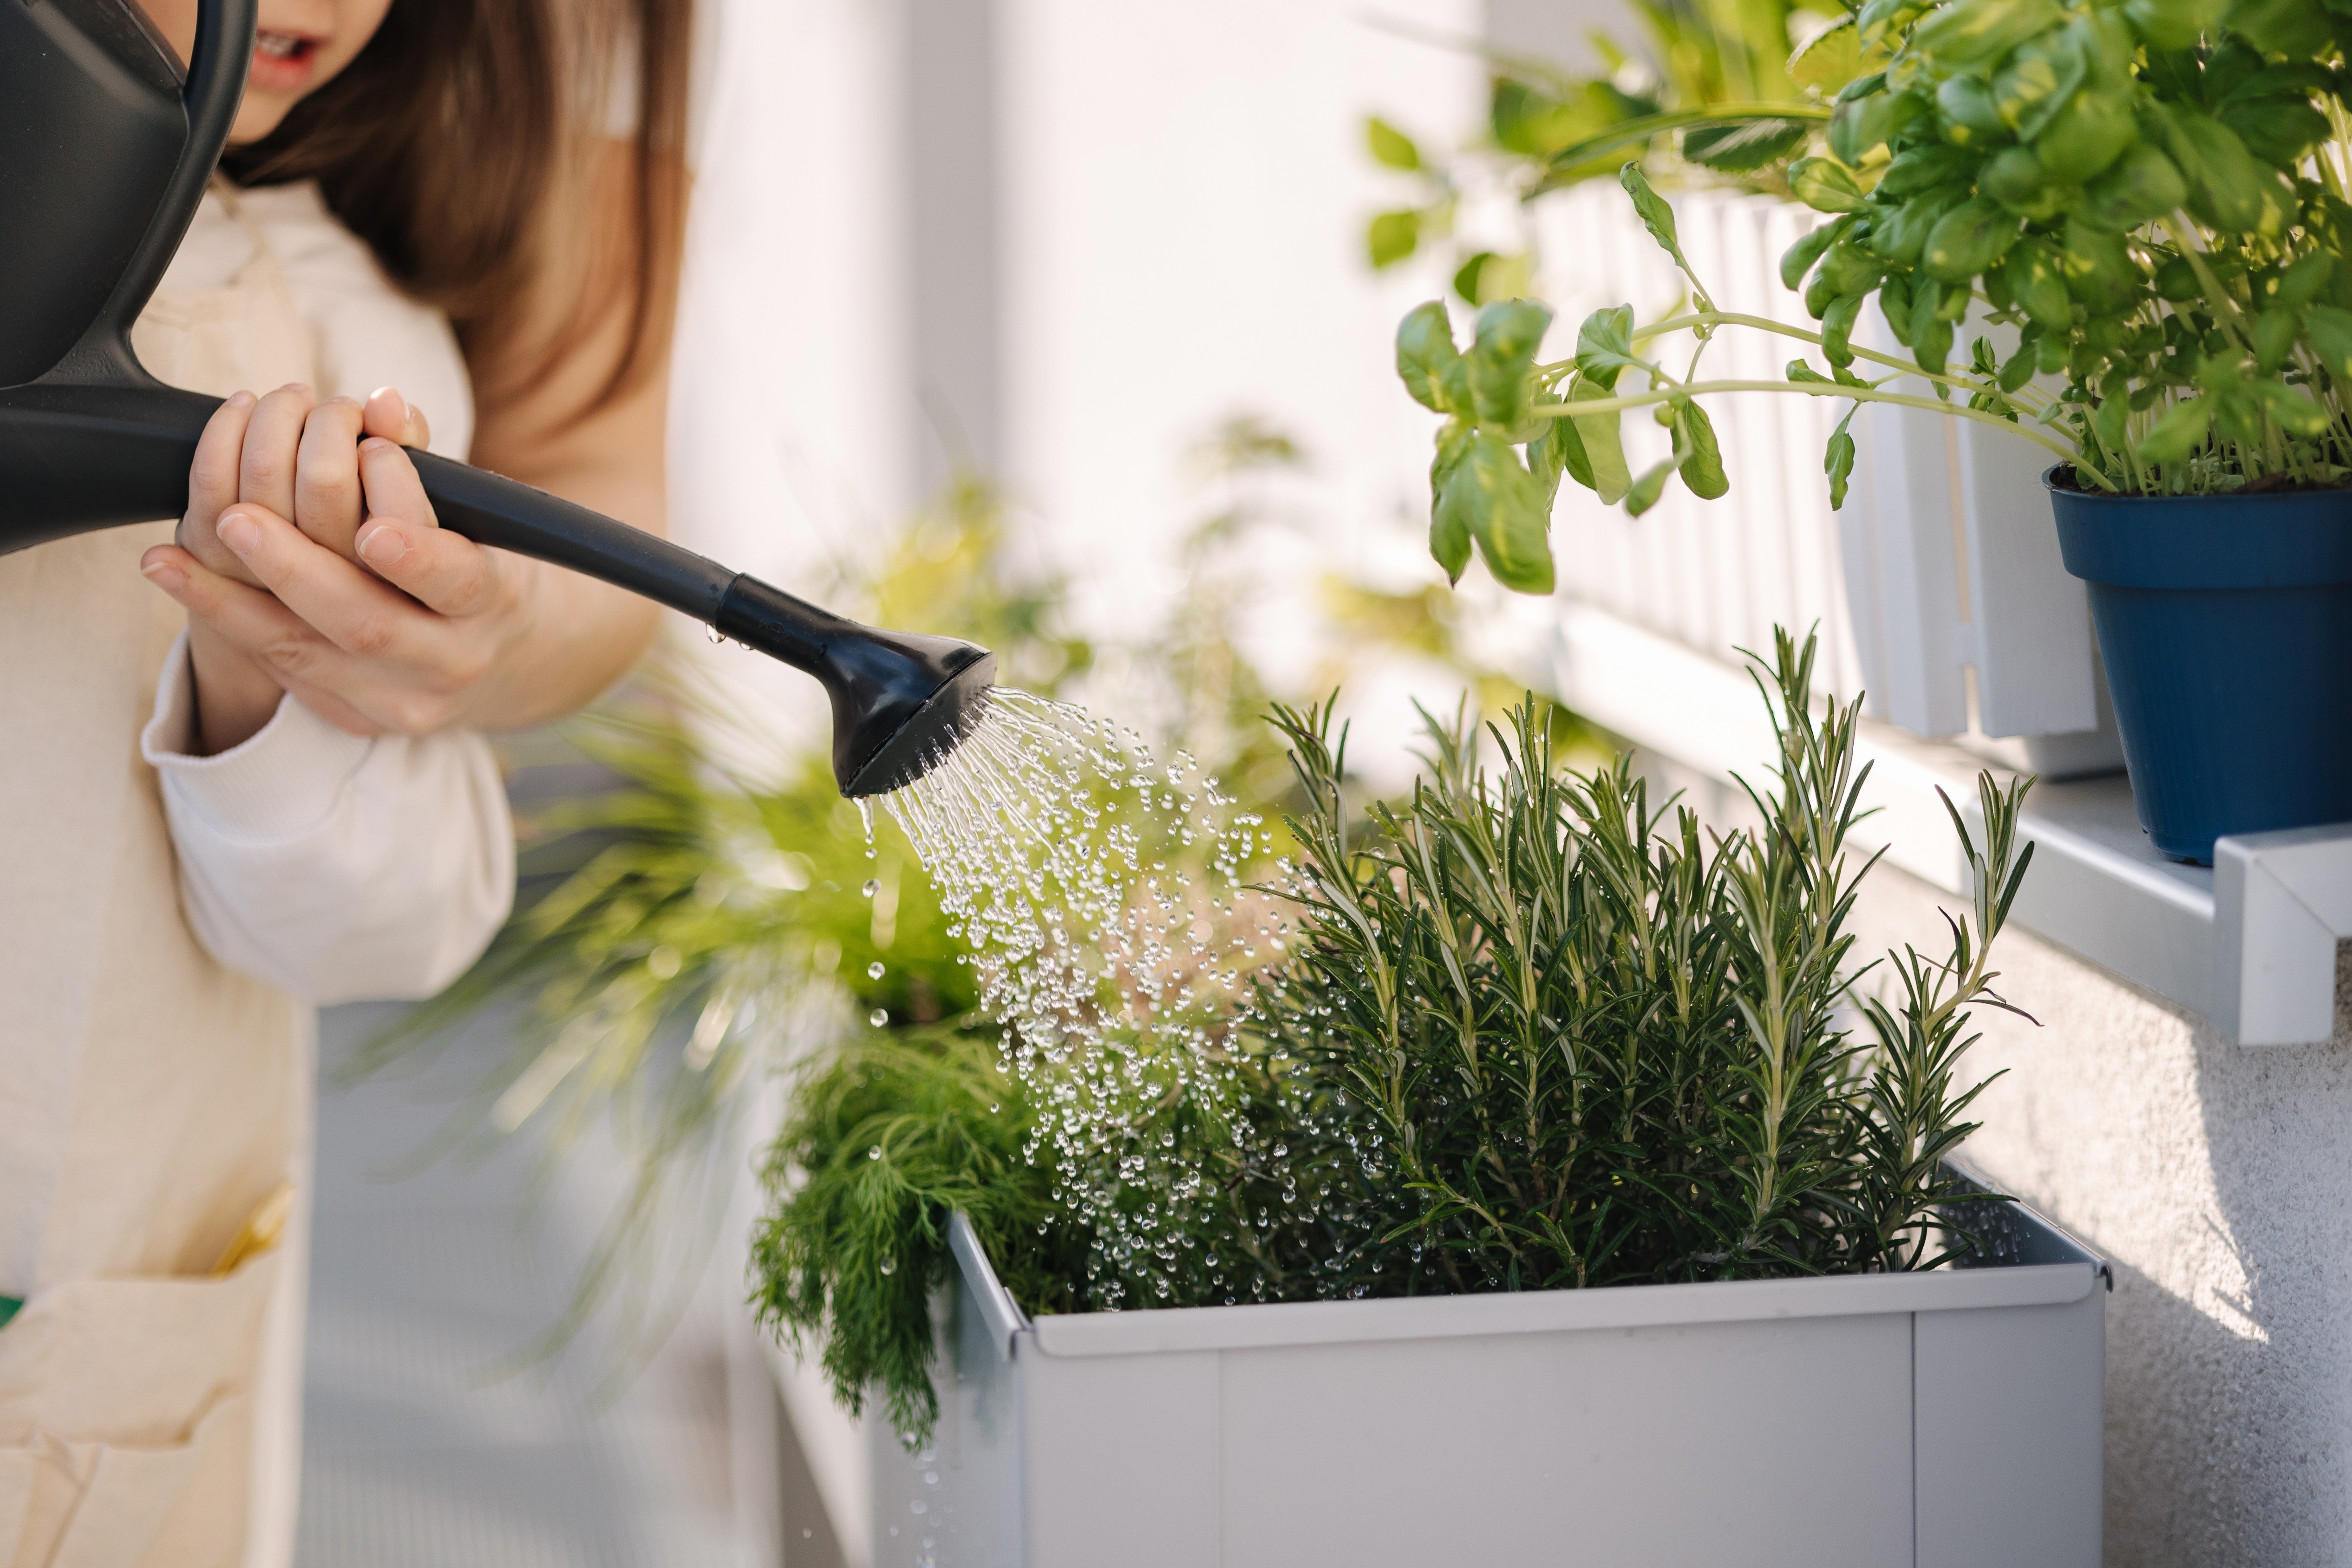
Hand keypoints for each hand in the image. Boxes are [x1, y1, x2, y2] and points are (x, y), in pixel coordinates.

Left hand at [140, 383, 540, 753]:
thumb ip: (424, 460)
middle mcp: (449, 659)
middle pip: (368, 622)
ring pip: (308, 652)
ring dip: (232, 598)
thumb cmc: (473, 564)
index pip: (456, 579)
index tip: (372, 526)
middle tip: (239, 520)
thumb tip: (383, 405)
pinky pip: (279, 668)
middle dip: (296, 570)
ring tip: (174, 556)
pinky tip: (174, 573)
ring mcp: (397, 697)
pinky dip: (223, 617)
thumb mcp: (476, 516)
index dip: (414, 554)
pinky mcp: (352, 715)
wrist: (496, 661)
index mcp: (493, 602)